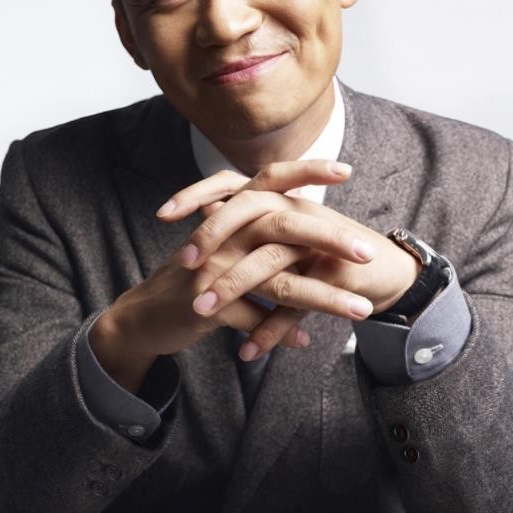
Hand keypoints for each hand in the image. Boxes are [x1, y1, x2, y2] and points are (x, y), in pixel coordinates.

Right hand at [89, 161, 367, 390]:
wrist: (144, 316)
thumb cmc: (194, 280)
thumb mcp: (227, 251)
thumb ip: (262, 240)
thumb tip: (302, 224)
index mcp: (233, 215)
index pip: (271, 181)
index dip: (307, 172)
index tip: (346, 169)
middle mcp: (224, 234)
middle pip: (283, 227)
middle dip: (330, 240)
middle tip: (368, 254)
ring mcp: (214, 268)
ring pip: (277, 282)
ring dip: (323, 299)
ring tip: (360, 311)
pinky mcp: (205, 304)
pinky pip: (252, 320)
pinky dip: (279, 334)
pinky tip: (304, 343)